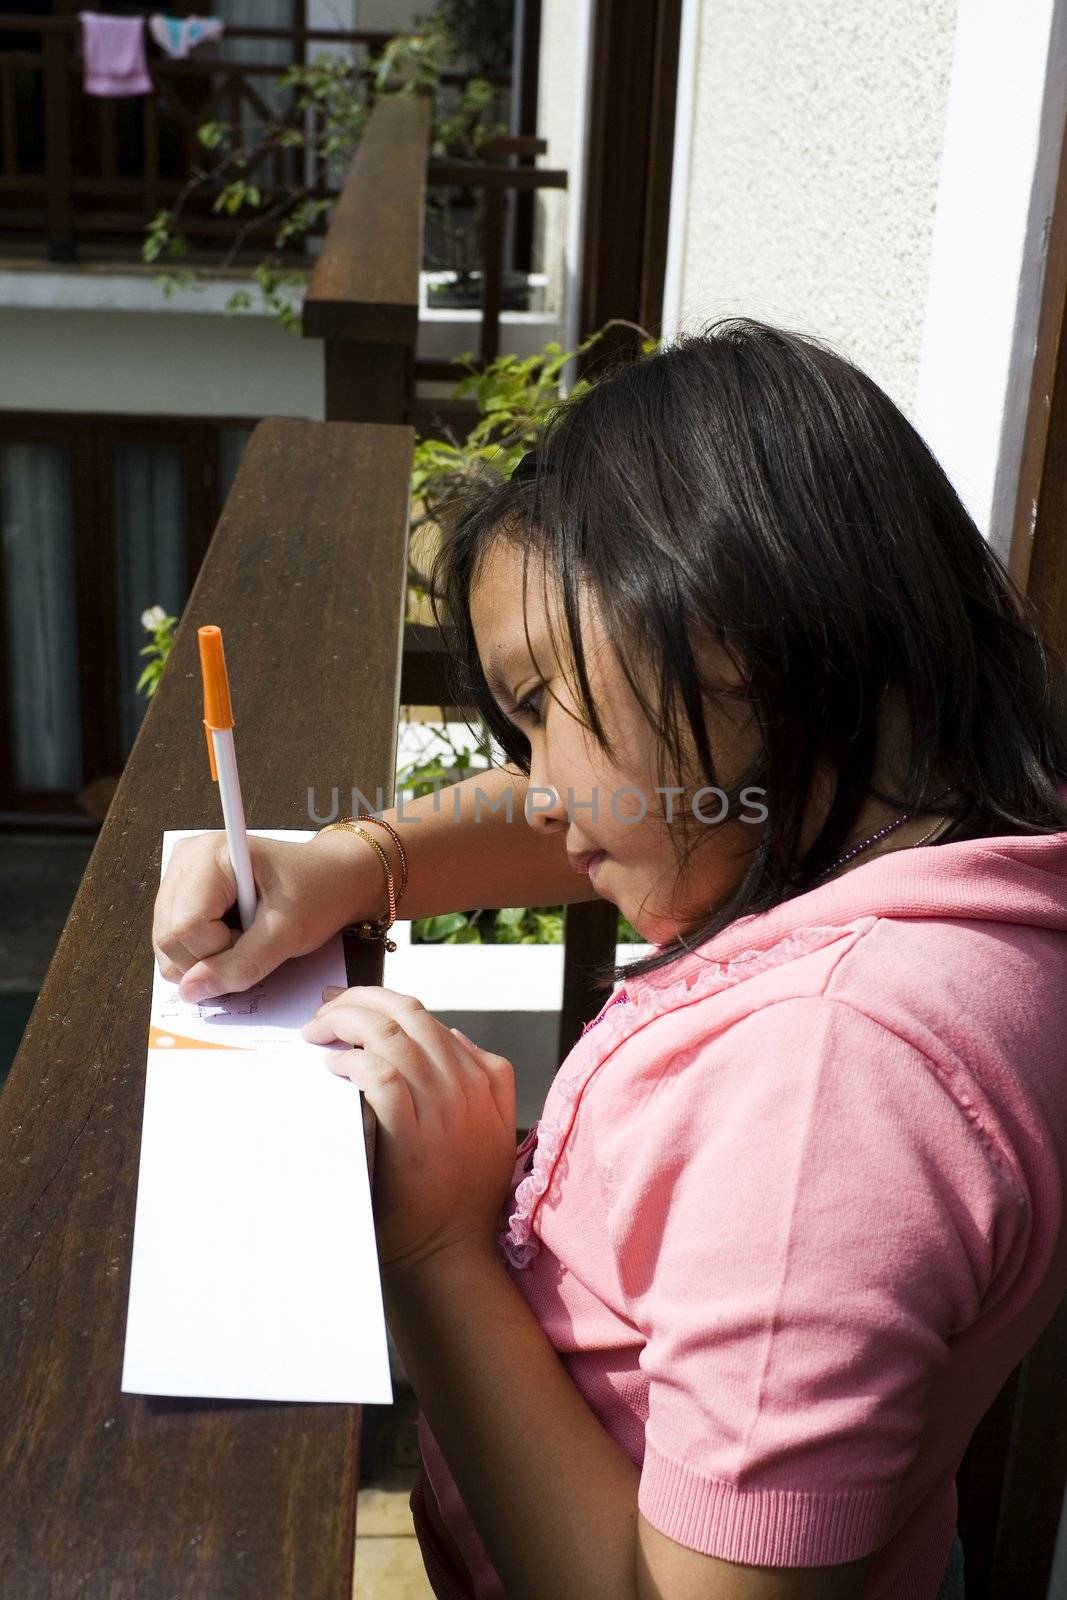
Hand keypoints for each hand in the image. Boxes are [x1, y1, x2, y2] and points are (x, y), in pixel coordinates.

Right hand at [152, 829, 390, 1002]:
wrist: (333, 878)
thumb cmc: (318, 893)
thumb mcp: (289, 933)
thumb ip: (242, 964)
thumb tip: (190, 991)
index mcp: (211, 855)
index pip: (185, 928)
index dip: (219, 952)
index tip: (258, 939)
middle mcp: (186, 859)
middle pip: (169, 937)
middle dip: (211, 958)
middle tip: (253, 940)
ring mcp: (179, 875)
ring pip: (167, 943)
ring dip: (207, 957)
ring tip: (245, 935)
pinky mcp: (180, 892)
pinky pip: (173, 941)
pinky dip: (202, 952)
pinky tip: (233, 934)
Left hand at [301, 986, 516, 1273]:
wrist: (452, 1254)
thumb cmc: (463, 1197)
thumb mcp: (492, 1127)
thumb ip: (486, 1078)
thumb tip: (456, 1035)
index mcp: (483, 1079)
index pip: (425, 1016)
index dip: (379, 1001)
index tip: (346, 1004)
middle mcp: (465, 1086)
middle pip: (407, 1013)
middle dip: (357, 1000)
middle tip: (323, 1009)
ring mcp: (442, 1109)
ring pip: (391, 1035)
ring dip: (347, 1024)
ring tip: (317, 1033)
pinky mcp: (413, 1137)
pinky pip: (381, 1077)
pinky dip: (353, 1061)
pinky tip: (333, 1066)